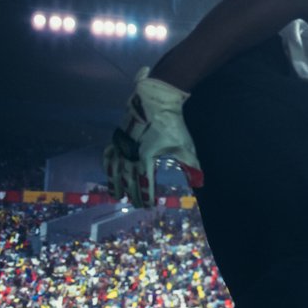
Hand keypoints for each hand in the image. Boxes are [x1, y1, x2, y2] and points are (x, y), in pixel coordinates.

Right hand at [103, 67, 199, 205]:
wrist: (154, 101)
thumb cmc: (171, 124)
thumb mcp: (184, 146)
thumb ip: (191, 166)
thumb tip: (199, 183)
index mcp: (145, 157)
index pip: (145, 182)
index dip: (146, 195)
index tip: (147, 205)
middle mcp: (129, 154)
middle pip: (129, 179)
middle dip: (132, 193)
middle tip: (134, 204)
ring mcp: (121, 145)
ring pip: (115, 169)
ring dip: (115, 184)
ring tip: (116, 196)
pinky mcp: (117, 137)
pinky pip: (109, 154)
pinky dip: (108, 165)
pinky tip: (109, 171)